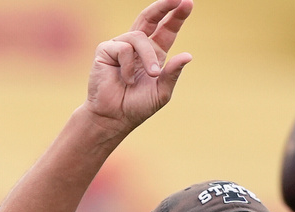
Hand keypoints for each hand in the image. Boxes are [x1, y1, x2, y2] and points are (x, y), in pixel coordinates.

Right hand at [86, 0, 193, 133]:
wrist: (114, 117)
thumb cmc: (137, 106)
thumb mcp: (162, 91)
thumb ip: (173, 73)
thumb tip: (188, 55)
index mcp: (154, 54)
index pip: (167, 30)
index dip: (176, 16)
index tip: (188, 2)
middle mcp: (138, 46)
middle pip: (150, 18)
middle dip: (164, 6)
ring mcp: (121, 45)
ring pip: (139, 38)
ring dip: (149, 57)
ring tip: (152, 75)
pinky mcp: (106, 49)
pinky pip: (124, 48)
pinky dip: (129, 66)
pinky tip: (126, 79)